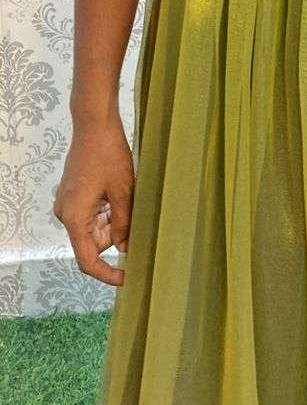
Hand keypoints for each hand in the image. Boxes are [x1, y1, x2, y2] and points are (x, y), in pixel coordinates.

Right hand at [52, 113, 134, 286]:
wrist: (94, 125)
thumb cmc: (109, 156)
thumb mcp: (123, 193)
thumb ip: (124, 224)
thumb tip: (126, 249)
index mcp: (74, 218)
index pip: (87, 260)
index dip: (107, 273)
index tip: (127, 278)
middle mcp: (66, 213)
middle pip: (92, 243)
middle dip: (116, 240)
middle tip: (141, 231)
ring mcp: (68, 202)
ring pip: (93, 228)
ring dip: (113, 224)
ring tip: (134, 207)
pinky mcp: (74, 193)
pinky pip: (91, 214)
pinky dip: (107, 213)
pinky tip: (124, 199)